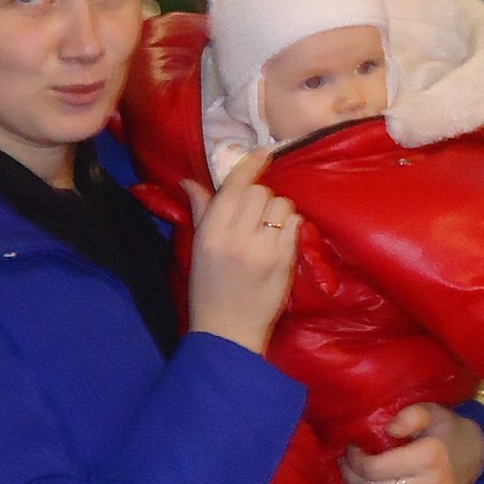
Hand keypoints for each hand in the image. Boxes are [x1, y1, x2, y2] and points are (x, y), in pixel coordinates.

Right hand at [181, 148, 297, 356]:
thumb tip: (189, 180)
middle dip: (261, 197)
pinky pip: (294, 224)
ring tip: (268, 229)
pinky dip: (290, 225)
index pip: (234, 187)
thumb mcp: (197, 249)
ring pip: (281, 205)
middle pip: (259, 192)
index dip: (251, 165)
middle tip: (256, 216)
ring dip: (278, 210)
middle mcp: (236, 237)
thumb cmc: (209, 289)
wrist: (228, 331)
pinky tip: (280, 239)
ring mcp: (263, 249)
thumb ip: (200, 211)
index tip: (265, 151)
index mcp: (210, 233)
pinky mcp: (284, 261)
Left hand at [341, 404, 483, 483]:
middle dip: (351, 477)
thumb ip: (410, 415)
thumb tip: (386, 428)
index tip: (350, 450)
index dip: (355, 461)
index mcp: (429, 457)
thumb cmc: (447, 431)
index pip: (375, 468)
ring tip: (350, 481)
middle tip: (344, 465)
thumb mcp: (432, 412)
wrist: (476, 457)